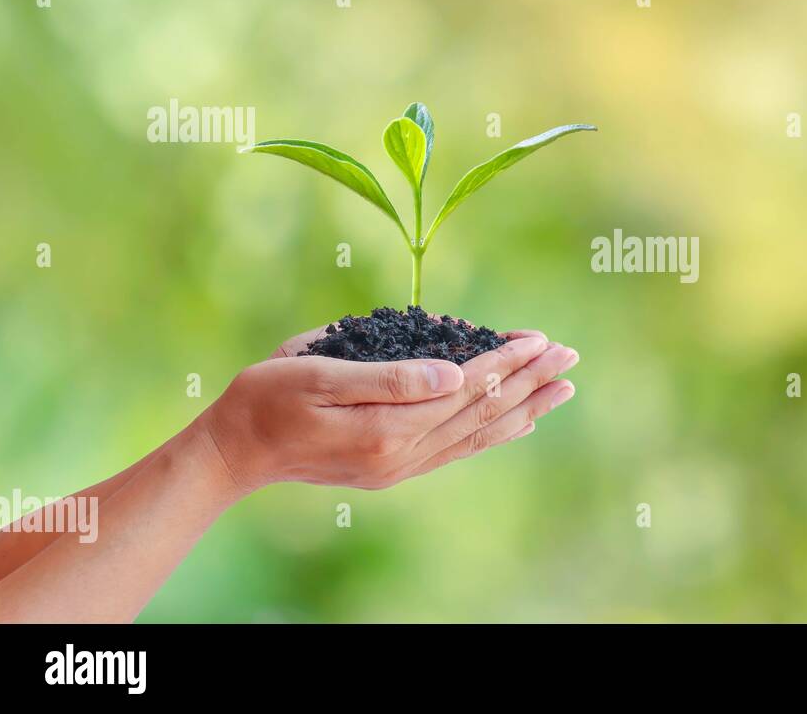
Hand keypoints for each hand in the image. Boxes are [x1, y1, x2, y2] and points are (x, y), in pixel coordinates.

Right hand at [197, 327, 577, 493]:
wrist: (235, 450)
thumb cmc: (267, 397)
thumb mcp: (319, 373)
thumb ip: (390, 377)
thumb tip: (455, 372)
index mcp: (389, 426)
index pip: (467, 387)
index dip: (507, 360)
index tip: (542, 338)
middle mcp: (404, 453)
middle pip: (483, 412)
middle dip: (530, 380)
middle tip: (571, 356)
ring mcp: (401, 466)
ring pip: (479, 434)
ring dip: (524, 408)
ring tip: (563, 389)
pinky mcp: (395, 468)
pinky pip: (460, 450)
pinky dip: (495, 432)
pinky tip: (518, 421)